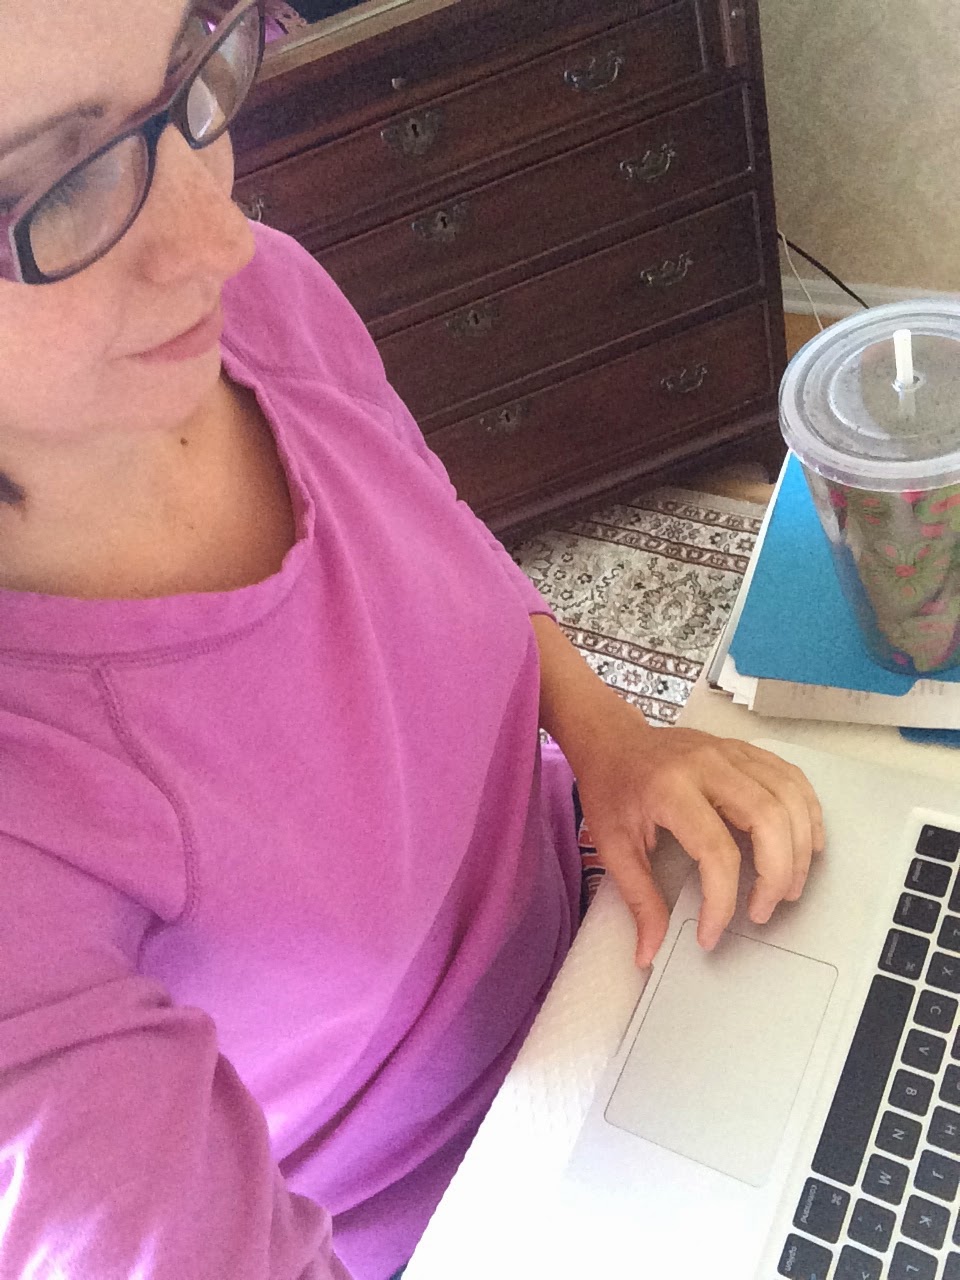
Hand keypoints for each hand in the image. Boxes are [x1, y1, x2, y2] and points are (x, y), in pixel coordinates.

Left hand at [570, 698, 824, 966]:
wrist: (613, 740)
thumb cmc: (611, 791)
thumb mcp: (613, 847)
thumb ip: (639, 900)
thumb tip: (649, 954)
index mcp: (669, 789)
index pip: (715, 850)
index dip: (721, 902)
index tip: (710, 935)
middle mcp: (708, 765)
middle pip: (768, 819)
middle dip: (776, 875)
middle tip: (762, 911)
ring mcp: (732, 753)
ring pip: (789, 798)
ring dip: (799, 849)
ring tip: (787, 888)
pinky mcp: (746, 751)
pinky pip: (792, 779)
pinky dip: (807, 814)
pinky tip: (804, 845)